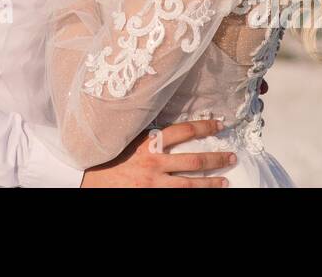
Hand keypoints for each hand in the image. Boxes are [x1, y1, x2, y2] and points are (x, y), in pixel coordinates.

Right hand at [81, 119, 236, 186]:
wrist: (89, 180)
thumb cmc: (109, 157)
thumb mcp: (128, 139)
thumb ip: (149, 134)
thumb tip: (170, 125)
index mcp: (149, 144)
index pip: (184, 131)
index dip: (204, 126)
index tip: (219, 124)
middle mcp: (154, 164)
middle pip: (194, 161)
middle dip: (216, 158)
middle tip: (232, 156)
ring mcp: (155, 184)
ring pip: (191, 185)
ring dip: (211, 183)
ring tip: (225, 181)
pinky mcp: (153, 197)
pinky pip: (179, 196)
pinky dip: (193, 195)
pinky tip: (203, 195)